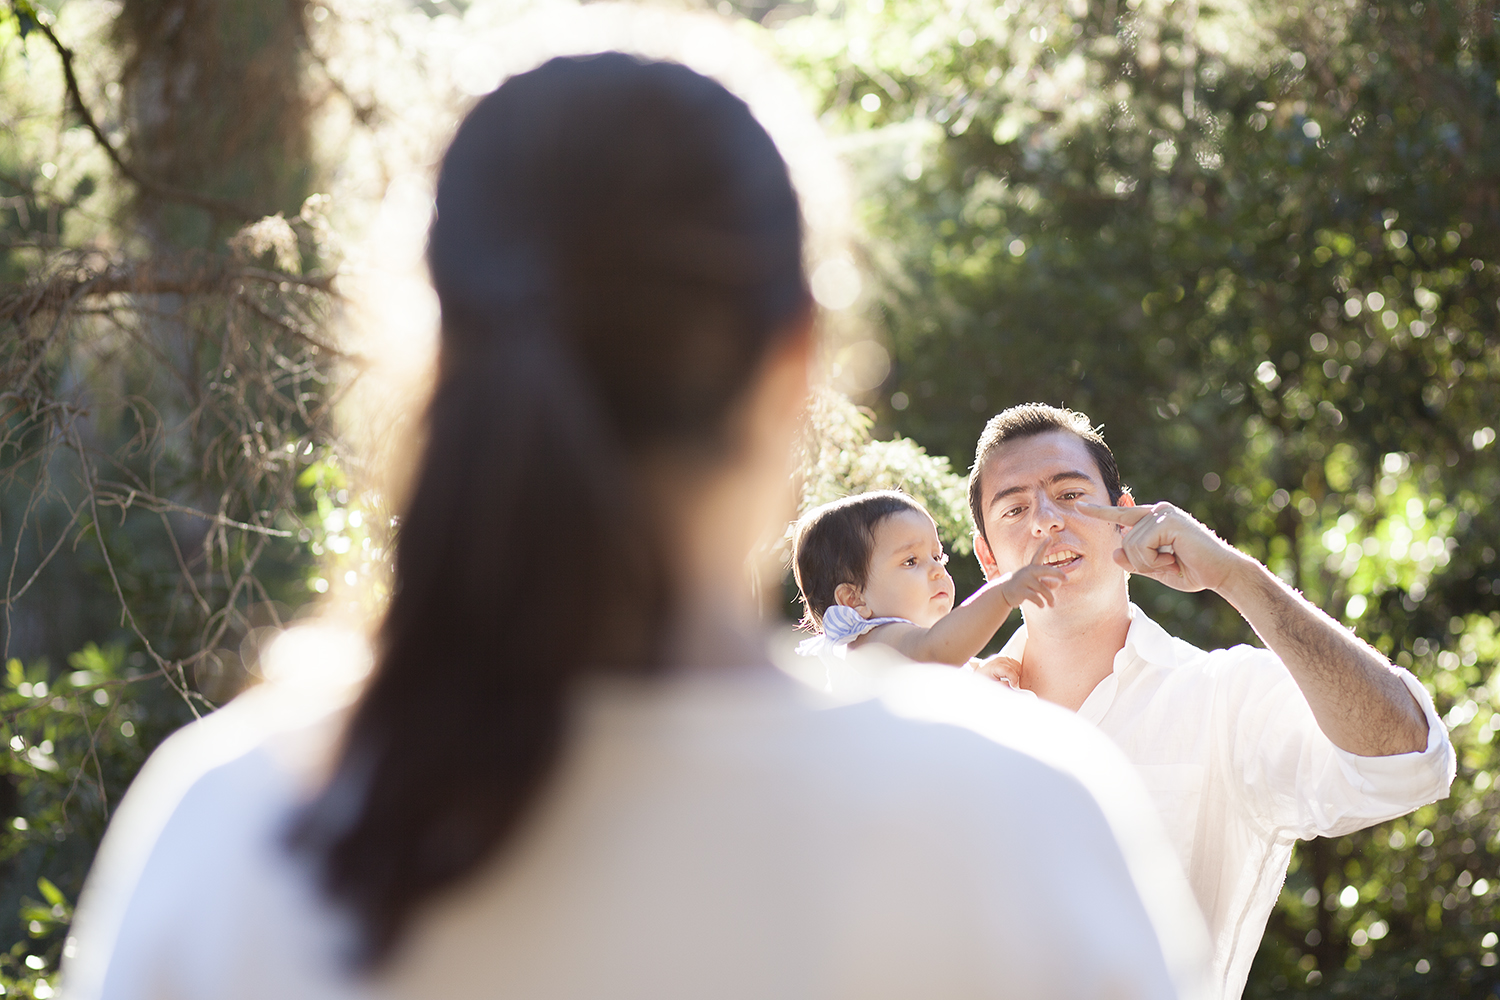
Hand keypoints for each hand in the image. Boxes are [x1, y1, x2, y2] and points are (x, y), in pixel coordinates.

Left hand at [974, 655, 1022, 689]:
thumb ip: (1002, 685)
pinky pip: (1016, 664)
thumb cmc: (984, 678)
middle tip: (1010, 683)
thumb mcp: (992, 684)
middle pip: (1015, 668)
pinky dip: (1015, 670)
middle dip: (1015, 677)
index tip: (1013, 685)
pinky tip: (1009, 674)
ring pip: (1017, 666)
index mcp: (995, 665)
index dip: (1013, 679)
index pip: (1009, 670)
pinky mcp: (1006, 657)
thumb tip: (1011, 685)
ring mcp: (1003, 657)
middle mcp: (999, 659)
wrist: (980, 671)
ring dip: (1016, 674)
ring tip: (1009, 679)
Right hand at [997, 538, 1067, 607]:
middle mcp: (1029, 571)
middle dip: (1057, 573)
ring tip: (1052, 604)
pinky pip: (1035, 597)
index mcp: (1032, 567)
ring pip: (1043, 588)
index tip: (1049, 537)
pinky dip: (1040, 602)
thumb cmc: (1024, 586)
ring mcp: (1024, 581)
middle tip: (1067, 579)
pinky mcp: (1021, 591)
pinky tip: (1042, 605)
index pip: (1039, 555)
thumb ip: (1048, 583)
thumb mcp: (1036, 583)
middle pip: (1046, 570)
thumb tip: (1058, 583)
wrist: (1004, 592)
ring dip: (1050, 598)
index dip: (1044, 546)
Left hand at [1076, 500, 1245, 594]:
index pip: (1121, 516)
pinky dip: (1154, 560)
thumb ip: (1134, 561)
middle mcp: (1157, 511)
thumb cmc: (1193, 571)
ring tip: (1173, 560)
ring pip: (1130, 545)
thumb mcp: (1156, 569)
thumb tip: (1114, 552)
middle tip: (1168, 564)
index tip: (1079, 506)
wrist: (1222, 573)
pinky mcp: (1167, 520)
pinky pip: (1141, 546)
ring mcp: (1162, 513)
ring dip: (1149, 562)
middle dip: (1141, 562)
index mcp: (1155, 520)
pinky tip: (1174, 558)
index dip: (1100, 512)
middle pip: (1124, 539)